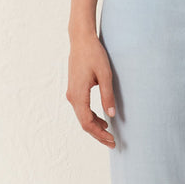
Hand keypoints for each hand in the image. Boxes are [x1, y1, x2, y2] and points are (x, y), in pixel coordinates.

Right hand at [67, 33, 117, 147]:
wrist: (81, 40)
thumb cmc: (94, 55)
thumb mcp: (105, 75)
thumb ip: (108, 95)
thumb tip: (112, 114)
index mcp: (79, 95)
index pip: (87, 122)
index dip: (99, 134)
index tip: (112, 141)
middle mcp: (72, 96)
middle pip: (84, 123)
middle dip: (98, 135)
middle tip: (113, 143)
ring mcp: (72, 93)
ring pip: (82, 117)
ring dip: (95, 127)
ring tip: (109, 134)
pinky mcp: (74, 90)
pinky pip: (82, 109)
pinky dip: (92, 117)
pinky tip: (102, 120)